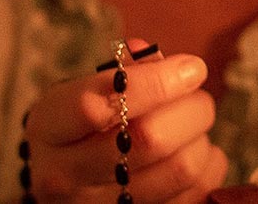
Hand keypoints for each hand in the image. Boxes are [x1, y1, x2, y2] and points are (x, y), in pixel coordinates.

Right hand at [22, 39, 229, 202]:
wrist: (63, 179)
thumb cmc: (81, 125)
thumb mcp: (83, 91)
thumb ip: (126, 72)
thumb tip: (175, 68)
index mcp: (49, 127)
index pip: (97, 106)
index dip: (154, 83)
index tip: (192, 67)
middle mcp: (65, 174)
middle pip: (149, 139)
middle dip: (190, 109)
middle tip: (196, 96)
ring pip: (180, 168)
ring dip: (201, 139)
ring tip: (192, 126)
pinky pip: (195, 193)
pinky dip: (209, 166)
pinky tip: (196, 151)